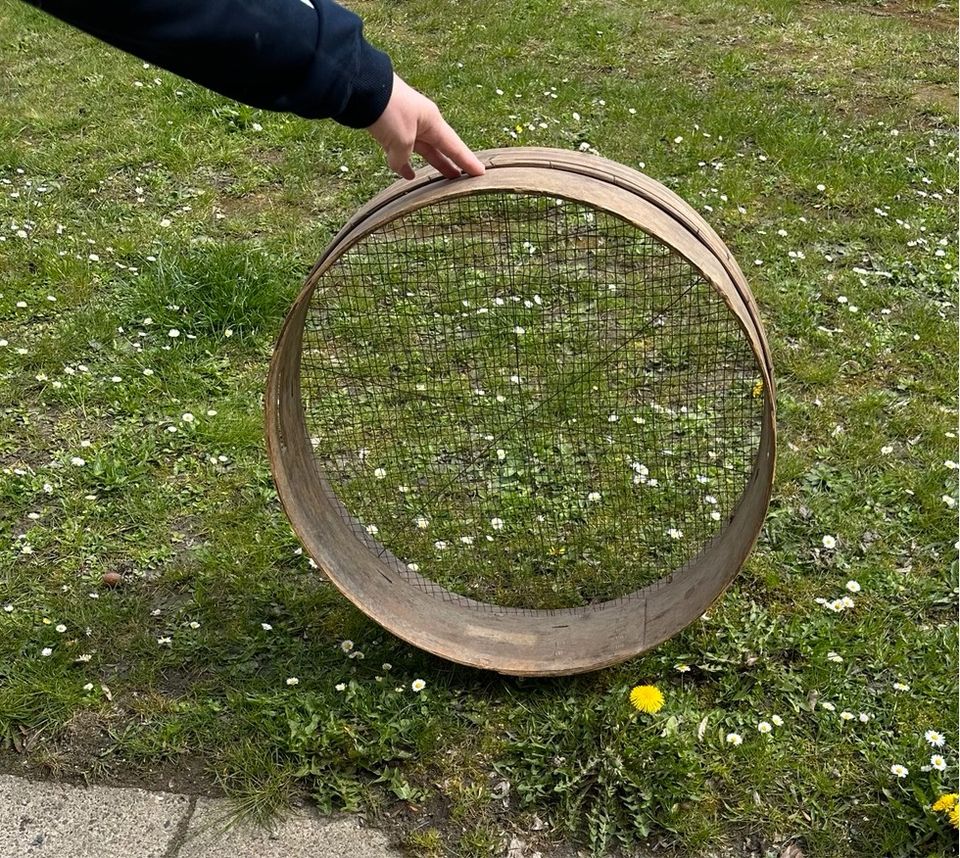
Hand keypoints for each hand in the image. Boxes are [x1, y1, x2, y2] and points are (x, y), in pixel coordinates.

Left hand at [366, 74, 484, 180]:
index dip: (467, 161)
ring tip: (443, 179)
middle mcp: (422, 122)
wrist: (360, 88)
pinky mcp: (389, 128)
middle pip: (441, 148)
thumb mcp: (401, 139)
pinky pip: (402, 151)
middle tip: (465, 179)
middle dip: (452, 163)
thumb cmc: (388, 110)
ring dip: (432, 163)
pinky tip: (408, 175)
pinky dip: (405, 163)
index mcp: (432, 122)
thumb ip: (403, 158)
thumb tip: (401, 166)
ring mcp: (406, 125)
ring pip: (423, 149)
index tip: (481, 173)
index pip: (455, 146)